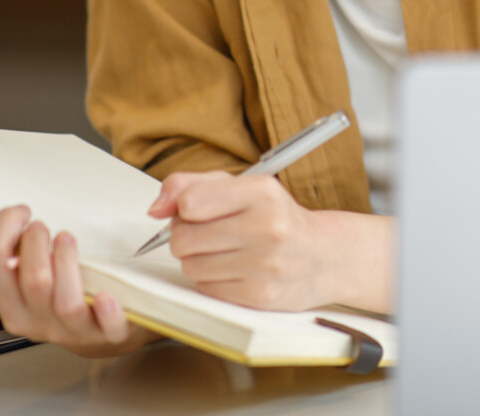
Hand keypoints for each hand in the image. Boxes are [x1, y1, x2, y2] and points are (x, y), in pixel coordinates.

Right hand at [0, 206, 156, 357]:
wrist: (100, 334)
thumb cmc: (61, 300)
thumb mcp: (25, 277)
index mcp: (12, 305)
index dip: (2, 231)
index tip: (19, 211)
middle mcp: (39, 321)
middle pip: (33, 282)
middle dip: (36, 246)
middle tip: (42, 226)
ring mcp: (74, 329)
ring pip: (65, 302)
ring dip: (67, 263)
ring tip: (66, 238)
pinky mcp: (108, 333)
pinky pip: (106, 325)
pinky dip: (106, 310)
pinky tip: (106, 295)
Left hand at [149, 171, 329, 310]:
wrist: (323, 256)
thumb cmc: (277, 219)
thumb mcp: (242, 187)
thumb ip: (192, 185)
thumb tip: (156, 207)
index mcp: (262, 192)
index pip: (191, 202)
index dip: (182, 208)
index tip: (194, 209)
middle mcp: (267, 226)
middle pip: (183, 238)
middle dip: (187, 236)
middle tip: (210, 233)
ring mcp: (264, 264)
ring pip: (190, 265)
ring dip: (199, 260)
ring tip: (226, 252)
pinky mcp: (259, 295)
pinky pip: (205, 288)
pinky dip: (212, 280)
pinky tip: (235, 270)